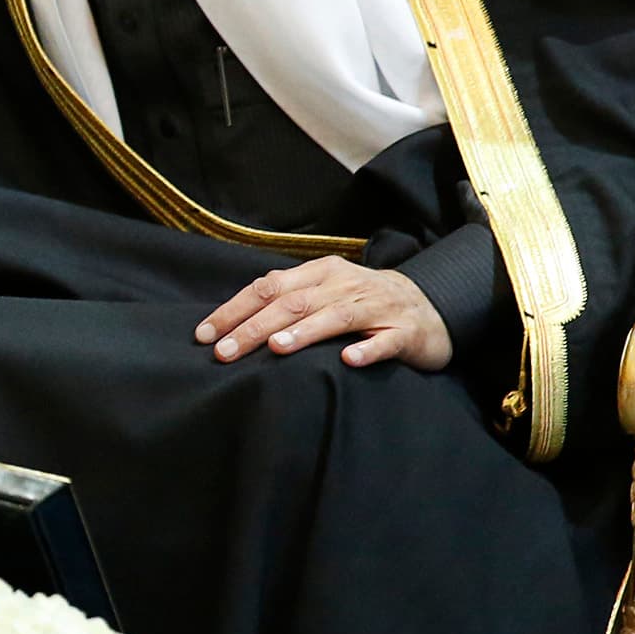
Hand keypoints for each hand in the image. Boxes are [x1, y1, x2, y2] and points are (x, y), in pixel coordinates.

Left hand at [197, 257, 450, 371]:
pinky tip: (349, 360)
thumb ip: (286, 302)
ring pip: (336, 316)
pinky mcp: (405, 331)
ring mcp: (377, 307)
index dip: (235, 310)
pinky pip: (385, 341)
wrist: (430, 306)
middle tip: (224, 352)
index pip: (269, 287)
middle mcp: (345, 285)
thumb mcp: (323, 293)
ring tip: (277, 349)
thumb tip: (231, 324)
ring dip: (305, 332)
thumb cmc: (363, 304)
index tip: (203, 335)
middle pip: (294, 303)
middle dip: (256, 327)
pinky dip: (367, 348)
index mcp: (320, 273)